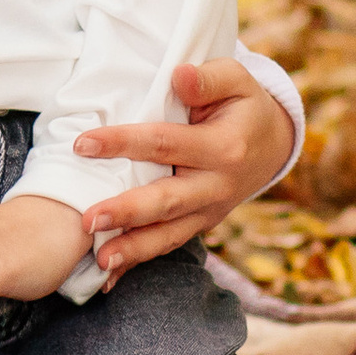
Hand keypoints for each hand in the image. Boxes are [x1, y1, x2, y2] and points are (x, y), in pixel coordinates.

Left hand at [74, 60, 296, 283]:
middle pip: (167, 201)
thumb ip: (208, 78)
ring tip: (100, 261)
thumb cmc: (242, 104)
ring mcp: (210, 210)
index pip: (165, 144)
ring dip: (134, 249)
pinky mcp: (201, 223)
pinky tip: (109, 278)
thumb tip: (179, 76)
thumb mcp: (236, 80)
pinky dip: (141, 261)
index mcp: (224, 147)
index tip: (82, 144)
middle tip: (87, 219)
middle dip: (127, 212)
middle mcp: (218, 185)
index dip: (123, 143)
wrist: (273, 143)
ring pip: (169, 234)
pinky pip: (170, 244)